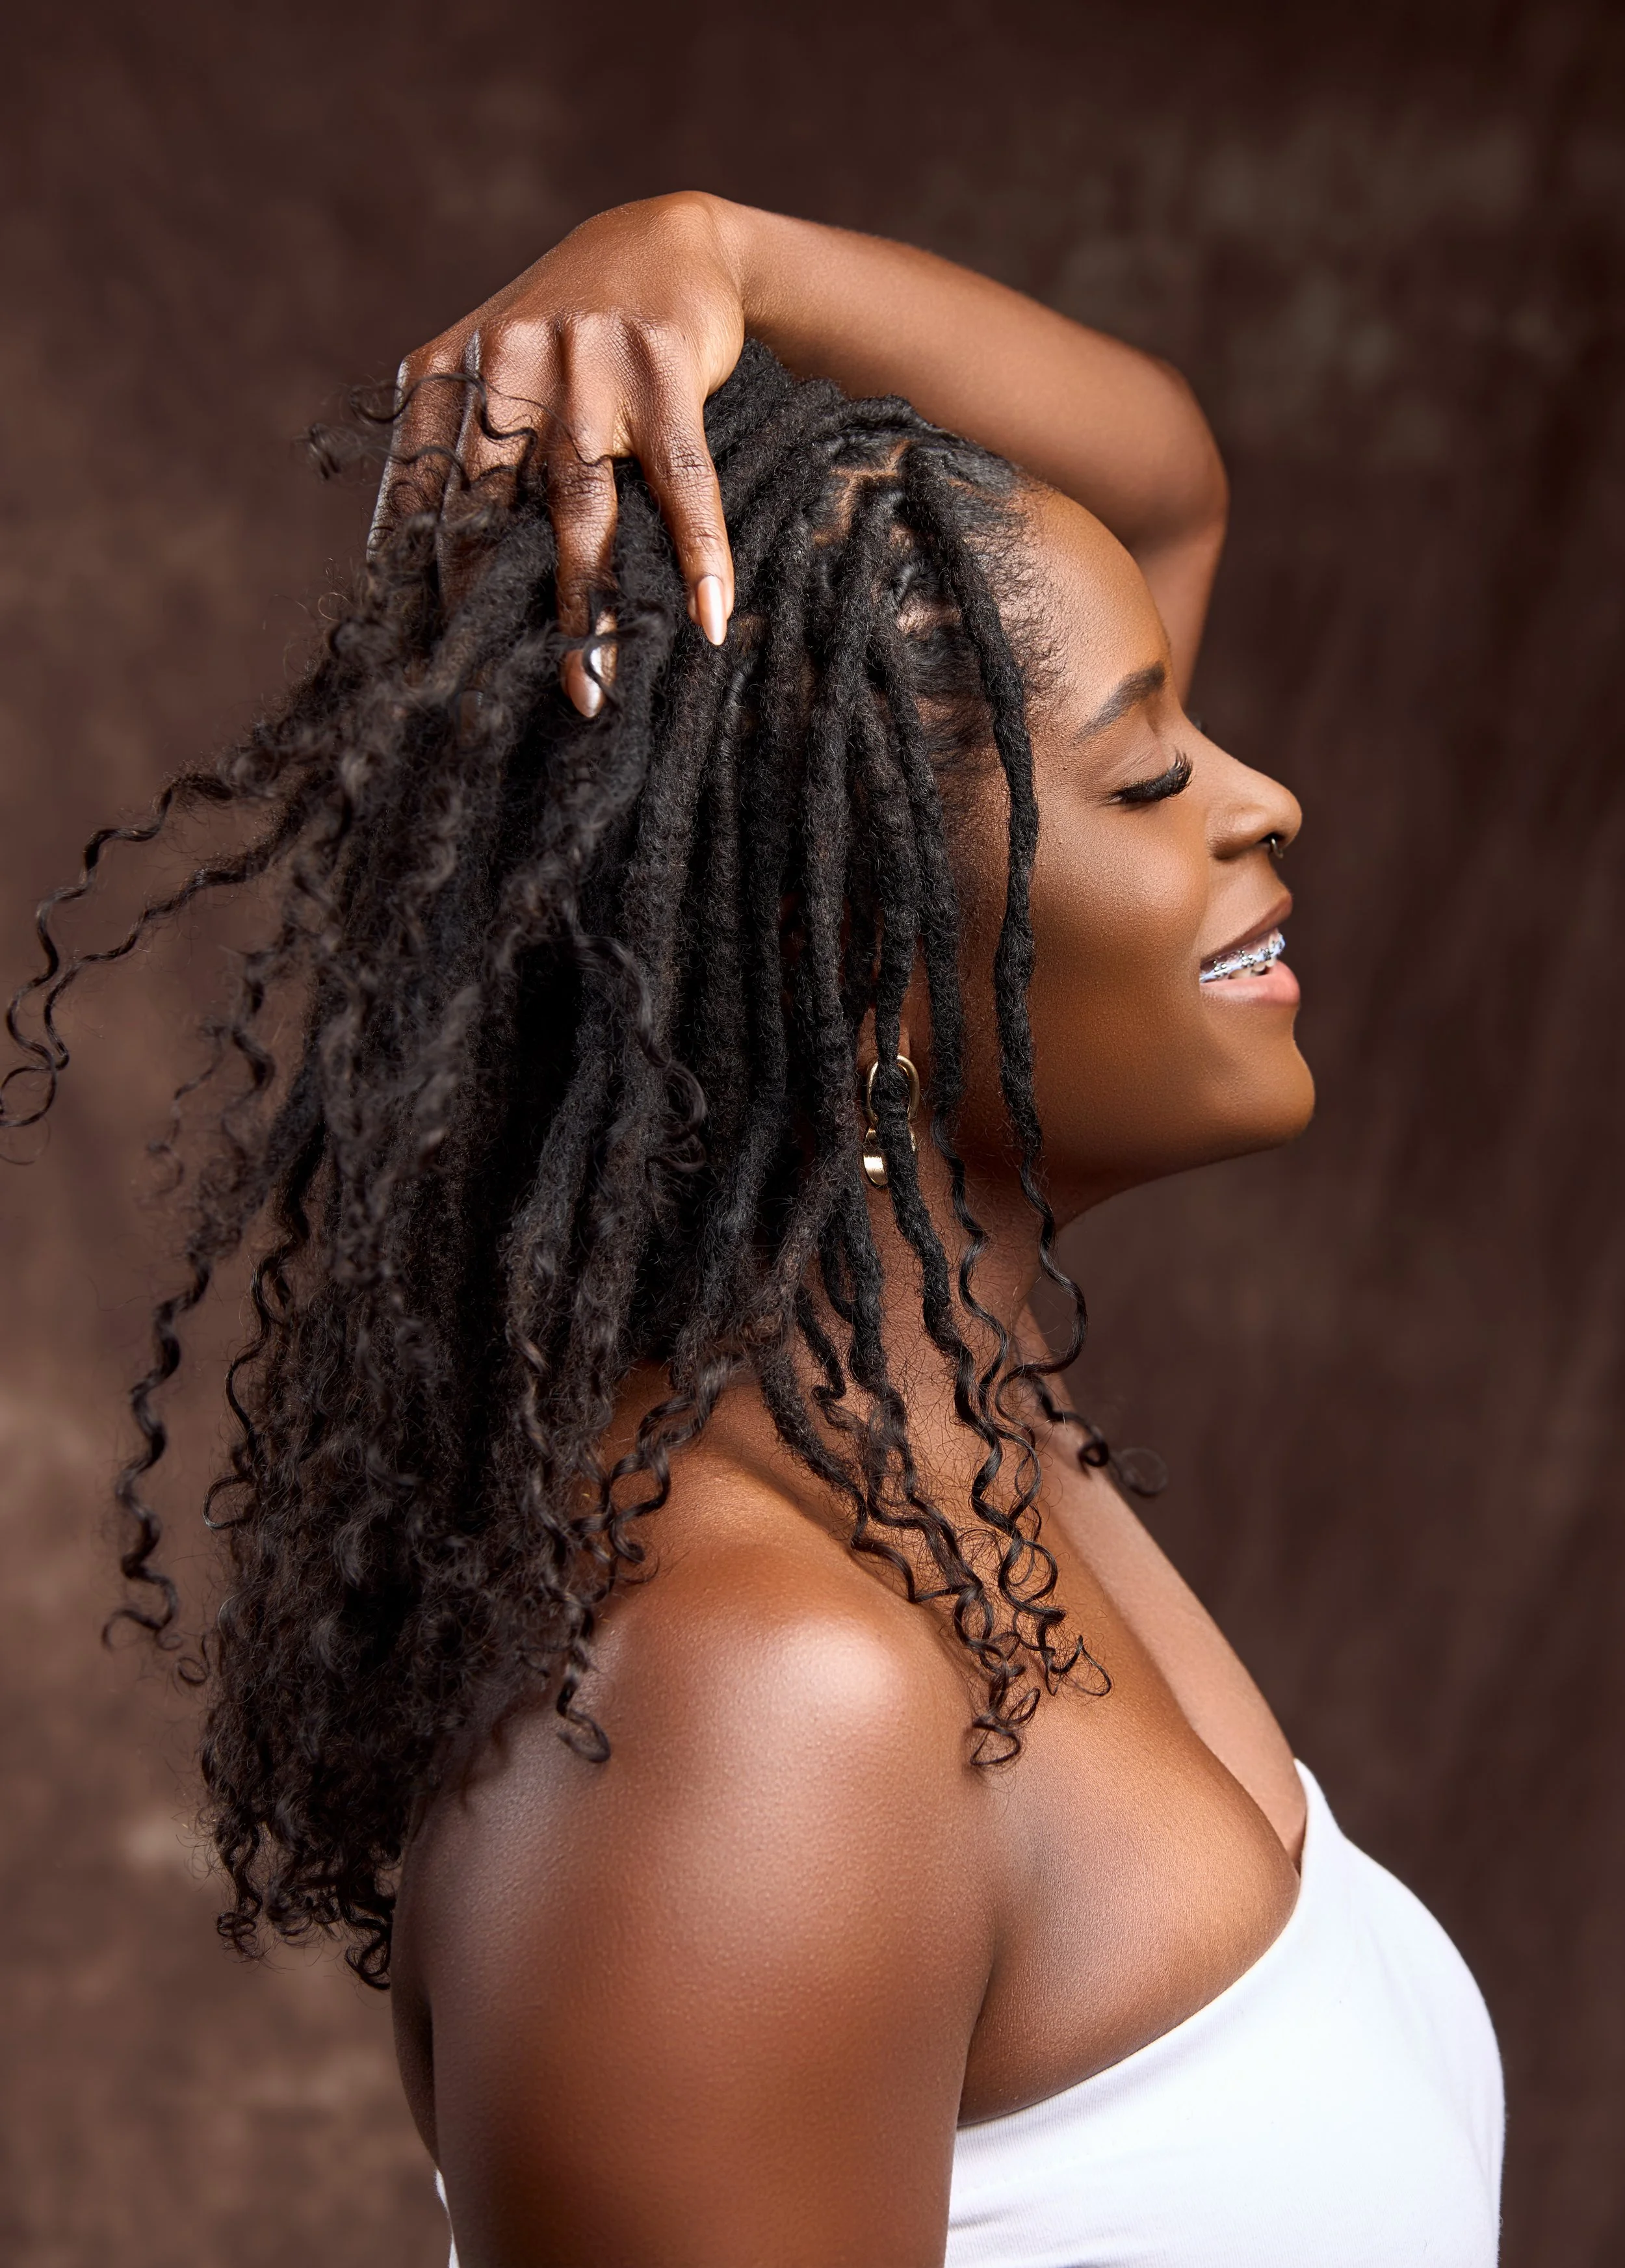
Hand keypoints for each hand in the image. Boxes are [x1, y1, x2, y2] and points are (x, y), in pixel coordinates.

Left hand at [374, 193, 745, 712]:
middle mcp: (505, 363)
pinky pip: (680, 482)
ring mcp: (585, 362)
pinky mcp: (661, 367)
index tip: (420, 668)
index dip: (418, 585)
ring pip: (579, 509)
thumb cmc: (569, 334)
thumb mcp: (496, 374)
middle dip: (493, 617)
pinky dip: (701, 554)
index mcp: (445, 373)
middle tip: (492, 703)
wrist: (665, 238)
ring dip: (587, 608)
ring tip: (591, 687)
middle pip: (491, 515)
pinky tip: (711, 616)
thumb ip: (460, 456)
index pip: (418, 497)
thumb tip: (417, 581)